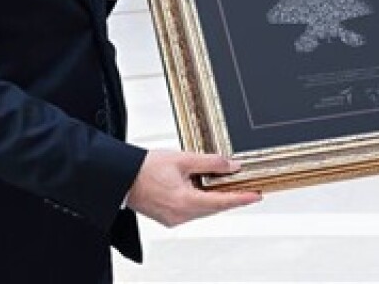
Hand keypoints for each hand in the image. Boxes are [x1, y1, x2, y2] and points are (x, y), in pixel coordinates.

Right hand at [126, 150, 260, 227]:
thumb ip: (210, 162)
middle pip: (214, 207)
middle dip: (230, 197)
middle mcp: (180, 215)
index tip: (256, 196)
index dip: (241, 198)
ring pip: (203, 209)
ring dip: (215, 198)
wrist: (121, 178)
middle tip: (247, 188)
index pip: (222, 201)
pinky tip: (204, 189)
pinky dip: (201, 200)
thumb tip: (231, 166)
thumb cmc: (145, 168)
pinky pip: (192, 210)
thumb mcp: (183, 159)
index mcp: (185, 202)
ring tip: (227, 185)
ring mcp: (174, 219)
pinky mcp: (168, 218)